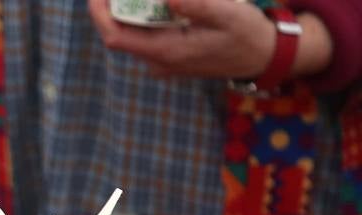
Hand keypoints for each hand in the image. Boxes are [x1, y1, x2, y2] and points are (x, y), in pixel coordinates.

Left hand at [88, 0, 332, 80]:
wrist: (262, 57)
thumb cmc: (246, 35)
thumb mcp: (227, 15)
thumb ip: (196, 6)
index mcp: (165, 52)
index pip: (116, 37)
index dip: (100, 14)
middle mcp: (158, 61)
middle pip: (120, 33)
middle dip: (113, 7)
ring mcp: (162, 61)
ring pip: (133, 33)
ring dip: (129, 9)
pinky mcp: (170, 56)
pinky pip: (147, 34)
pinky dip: (144, 15)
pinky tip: (152, 1)